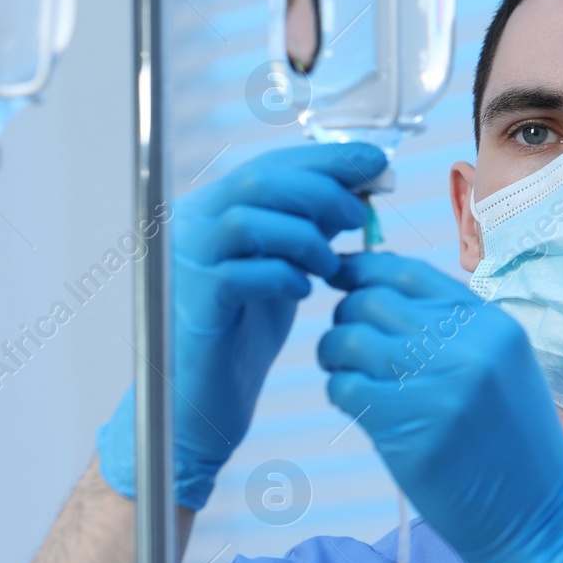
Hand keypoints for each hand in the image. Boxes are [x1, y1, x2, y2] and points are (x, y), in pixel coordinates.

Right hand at [97, 142, 386, 509]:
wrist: (201, 403)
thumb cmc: (242, 335)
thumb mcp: (284, 268)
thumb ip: (310, 228)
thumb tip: (357, 191)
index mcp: (215, 209)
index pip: (272, 163)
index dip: (326, 159)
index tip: (374, 161)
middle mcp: (193, 225)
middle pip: (258, 179)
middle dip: (321, 191)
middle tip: (359, 217)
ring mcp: (187, 263)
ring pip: (247, 220)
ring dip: (303, 237)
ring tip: (330, 265)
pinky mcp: (194, 304)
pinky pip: (239, 274)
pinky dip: (282, 277)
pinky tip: (303, 292)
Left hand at [317, 251, 562, 562]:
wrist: (541, 521)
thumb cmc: (515, 448)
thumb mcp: (503, 369)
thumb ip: (455, 331)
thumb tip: (381, 297)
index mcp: (490, 324)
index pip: (407, 271)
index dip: (364, 271)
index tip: (346, 284)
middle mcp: (466, 344)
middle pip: (371, 300)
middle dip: (346, 317)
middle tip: (348, 345)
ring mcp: (437, 384)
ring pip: (349, 338)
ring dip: (334, 353)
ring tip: (346, 373)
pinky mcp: (409, 427)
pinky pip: (344, 386)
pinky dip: (339, 391)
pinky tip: (356, 407)